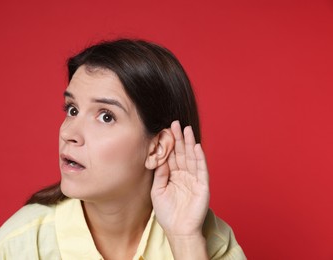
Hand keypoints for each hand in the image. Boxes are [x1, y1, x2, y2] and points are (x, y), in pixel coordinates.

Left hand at [151, 121, 209, 237]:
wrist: (178, 231)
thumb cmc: (167, 213)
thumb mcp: (158, 190)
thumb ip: (159, 174)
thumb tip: (159, 157)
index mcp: (174, 176)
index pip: (172, 156)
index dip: (169, 143)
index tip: (165, 129)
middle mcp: (185, 175)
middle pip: (182, 153)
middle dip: (179, 138)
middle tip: (175, 123)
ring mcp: (194, 179)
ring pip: (192, 157)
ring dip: (190, 143)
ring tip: (187, 129)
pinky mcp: (203, 185)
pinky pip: (201, 169)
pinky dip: (199, 158)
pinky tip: (196, 147)